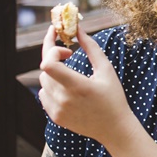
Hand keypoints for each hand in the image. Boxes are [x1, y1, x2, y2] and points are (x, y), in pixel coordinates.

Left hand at [38, 25, 133, 144]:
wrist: (114, 128)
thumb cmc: (113, 96)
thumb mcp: (106, 69)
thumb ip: (90, 47)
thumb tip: (77, 28)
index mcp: (78, 86)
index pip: (48, 64)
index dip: (51, 48)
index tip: (62, 44)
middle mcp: (64, 99)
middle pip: (45, 69)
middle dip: (55, 57)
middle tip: (69, 54)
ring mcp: (58, 110)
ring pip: (43, 82)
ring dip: (52, 72)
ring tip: (69, 72)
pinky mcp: (55, 117)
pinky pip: (43, 95)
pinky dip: (51, 87)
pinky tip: (66, 87)